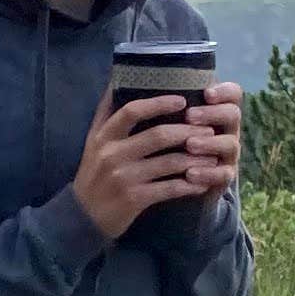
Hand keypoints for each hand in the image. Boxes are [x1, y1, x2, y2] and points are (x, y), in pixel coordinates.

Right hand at [71, 89, 212, 236]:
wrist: (81, 216)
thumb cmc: (93, 174)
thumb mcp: (93, 142)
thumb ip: (106, 114)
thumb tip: (117, 79)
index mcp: (104, 136)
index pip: (132, 111)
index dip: (159, 103)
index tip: (182, 100)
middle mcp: (112, 154)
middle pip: (158, 135)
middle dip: (188, 131)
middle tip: (209, 130)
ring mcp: (123, 178)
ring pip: (169, 163)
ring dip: (195, 159)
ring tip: (213, 157)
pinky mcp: (134, 199)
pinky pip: (169, 189)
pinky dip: (189, 185)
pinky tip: (202, 183)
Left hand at [176, 86, 243, 201]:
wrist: (177, 180)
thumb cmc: (170, 143)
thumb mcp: (169, 122)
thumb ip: (167, 108)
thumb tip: (146, 86)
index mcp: (218, 112)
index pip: (233, 94)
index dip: (224, 91)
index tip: (206, 93)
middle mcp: (228, 130)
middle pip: (233, 114)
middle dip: (212, 114)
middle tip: (190, 116)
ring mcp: (228, 154)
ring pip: (230, 144)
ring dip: (209, 143)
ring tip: (189, 145)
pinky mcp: (224, 177)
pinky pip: (223, 175)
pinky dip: (207, 174)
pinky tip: (190, 174)